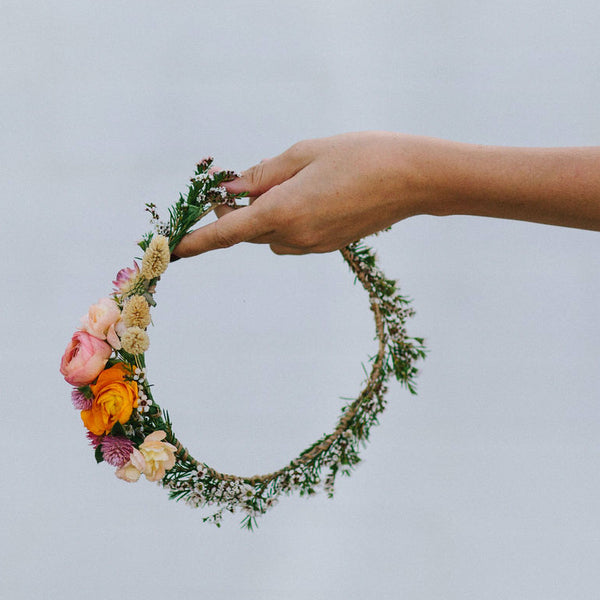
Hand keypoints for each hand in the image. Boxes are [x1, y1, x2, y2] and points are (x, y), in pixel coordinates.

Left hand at [172, 132, 427, 256]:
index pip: (226, 232)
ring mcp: (313, 246)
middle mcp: (294, 237)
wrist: (413, 180)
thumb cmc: (360, 156)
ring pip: (269, 236)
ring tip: (287, 184)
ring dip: (264, 215)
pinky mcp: (328, 246)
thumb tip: (232, 190)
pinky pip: (292, 238)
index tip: (172, 251)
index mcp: (283, 211)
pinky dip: (286, 221)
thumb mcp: (304, 153)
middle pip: (247, 231)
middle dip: (236, 211)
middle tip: (240, 182)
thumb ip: (262, 175)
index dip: (197, 241)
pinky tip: (308, 197)